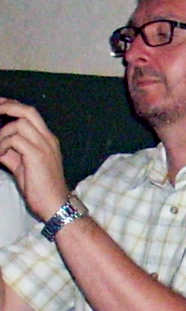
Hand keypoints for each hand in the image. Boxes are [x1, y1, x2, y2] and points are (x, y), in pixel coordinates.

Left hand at [0, 98, 70, 219]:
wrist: (55, 205)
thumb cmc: (40, 188)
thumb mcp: (22, 167)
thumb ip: (11, 154)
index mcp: (46, 140)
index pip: (29, 114)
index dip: (12, 106)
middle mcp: (48, 140)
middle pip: (28, 111)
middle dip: (8, 107)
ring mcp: (45, 146)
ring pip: (19, 124)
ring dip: (2, 133)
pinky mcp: (38, 155)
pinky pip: (15, 140)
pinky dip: (3, 145)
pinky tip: (1, 155)